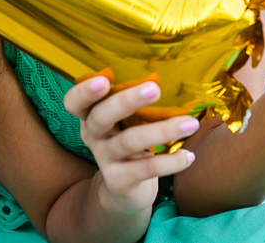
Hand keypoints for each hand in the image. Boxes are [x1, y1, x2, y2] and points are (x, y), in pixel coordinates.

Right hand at [62, 76, 198, 217]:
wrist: (124, 190)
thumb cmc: (128, 140)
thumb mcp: (123, 121)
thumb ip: (133, 102)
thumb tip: (171, 75)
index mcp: (89, 116)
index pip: (74, 101)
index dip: (84, 91)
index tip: (104, 79)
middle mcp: (92, 136)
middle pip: (101, 117)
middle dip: (126, 101)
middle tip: (155, 89)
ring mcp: (104, 159)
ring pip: (129, 141)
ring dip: (162, 130)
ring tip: (190, 124)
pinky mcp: (119, 180)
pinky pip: (145, 169)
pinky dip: (170, 162)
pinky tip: (189, 155)